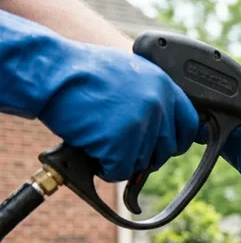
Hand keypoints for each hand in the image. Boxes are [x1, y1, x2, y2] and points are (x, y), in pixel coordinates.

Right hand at [39, 43, 199, 181]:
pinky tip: (92, 149)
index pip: (188, 123)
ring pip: (141, 162)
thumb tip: (162, 123)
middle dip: (146, 153)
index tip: (168, 147)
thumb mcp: (128, 72)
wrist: (50, 71)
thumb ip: (149, 95)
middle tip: (123, 146)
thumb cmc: (80, 71)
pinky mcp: (121, 143)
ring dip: (121, 158)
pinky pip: (120, 171)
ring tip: (99, 137)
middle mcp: (158, 105)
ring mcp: (141, 125)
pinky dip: (105, 168)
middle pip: (165, 149)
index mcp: (163, 85)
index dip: (178, 139)